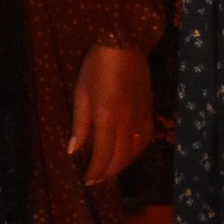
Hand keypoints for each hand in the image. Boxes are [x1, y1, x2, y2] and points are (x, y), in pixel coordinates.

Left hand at [66, 44, 152, 185]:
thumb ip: (80, 124)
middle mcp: (127, 122)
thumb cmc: (96, 66)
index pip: (103, 155)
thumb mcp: (81, 92)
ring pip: (135, 151)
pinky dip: (137, 151)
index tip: (87, 180)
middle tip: (96, 178)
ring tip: (109, 168)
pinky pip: (146, 139)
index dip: (96, 171)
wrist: (124, 44)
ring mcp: (141, 117)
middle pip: (120, 158)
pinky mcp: (149, 110)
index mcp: (107, 118)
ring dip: (122, 164)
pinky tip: (128, 152)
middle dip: (108, 172)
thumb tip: (73, 150)